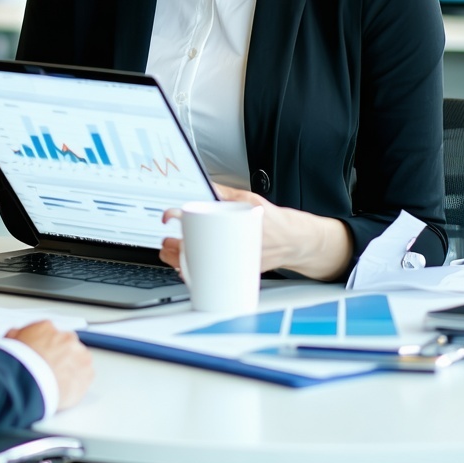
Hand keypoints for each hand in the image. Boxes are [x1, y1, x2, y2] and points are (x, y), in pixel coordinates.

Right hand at [6, 320, 92, 409]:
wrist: (28, 384)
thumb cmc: (18, 365)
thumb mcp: (9, 343)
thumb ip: (17, 336)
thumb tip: (16, 335)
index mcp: (46, 327)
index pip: (51, 333)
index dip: (47, 346)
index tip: (45, 356)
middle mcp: (65, 338)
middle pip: (67, 344)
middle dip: (61, 356)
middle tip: (51, 370)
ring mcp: (79, 355)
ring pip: (79, 359)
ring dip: (72, 367)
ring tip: (59, 381)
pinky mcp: (87, 373)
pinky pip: (86, 376)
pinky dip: (79, 382)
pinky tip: (67, 388)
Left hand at [160, 184, 351, 279]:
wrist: (297, 242)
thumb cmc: (277, 222)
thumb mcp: (250, 199)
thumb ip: (225, 192)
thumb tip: (205, 185)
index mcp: (234, 225)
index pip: (200, 221)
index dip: (179, 217)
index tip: (169, 216)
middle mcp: (234, 246)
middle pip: (195, 251)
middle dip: (174, 248)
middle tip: (166, 242)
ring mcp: (237, 262)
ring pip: (202, 268)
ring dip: (181, 263)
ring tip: (170, 254)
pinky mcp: (240, 272)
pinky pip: (214, 277)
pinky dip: (198, 274)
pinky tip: (189, 269)